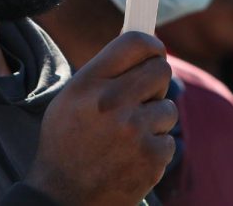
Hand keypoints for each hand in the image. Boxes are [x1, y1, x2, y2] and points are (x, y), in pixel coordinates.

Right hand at [25, 32, 176, 205]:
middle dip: (156, 79)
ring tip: (131, 132)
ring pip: (169, 107)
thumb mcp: (72, 96)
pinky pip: (169, 139)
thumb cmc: (66, 141)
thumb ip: (103, 72)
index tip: (154, 50)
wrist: (63, 197)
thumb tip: (140, 50)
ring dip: (156, 118)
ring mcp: (134, 131)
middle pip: (160, 69)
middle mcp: (112, 102)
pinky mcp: (151, 158)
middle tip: (145, 92)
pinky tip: (134, 154)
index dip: (150, 44)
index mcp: (89, 82)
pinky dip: (156, 147)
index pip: (134, 43)